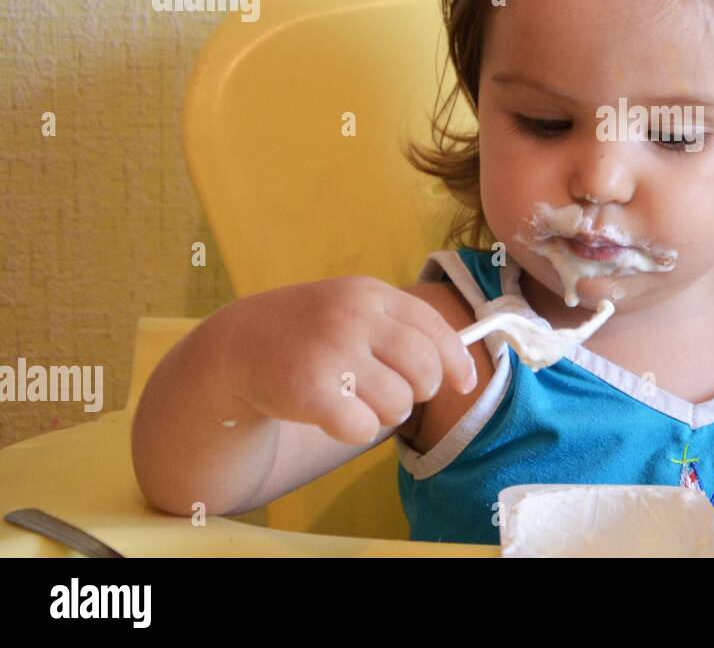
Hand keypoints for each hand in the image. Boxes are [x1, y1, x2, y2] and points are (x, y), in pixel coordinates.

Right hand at [214, 276, 475, 444]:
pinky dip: (358, 430)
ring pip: (398, 403)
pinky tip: (337, 416)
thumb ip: (400, 326)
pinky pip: (364, 427)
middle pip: (423, 369)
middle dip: (420, 390)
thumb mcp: (354, 307)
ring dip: (387, 413)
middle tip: (398, 394)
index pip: (434, 328)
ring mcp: (331, 352)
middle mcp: (354, 317)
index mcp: (371, 294)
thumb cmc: (311, 331)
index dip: (456, 361)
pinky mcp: (310, 391)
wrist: (238, 344)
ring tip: (361, 402)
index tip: (464, 384)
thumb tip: (461, 366)